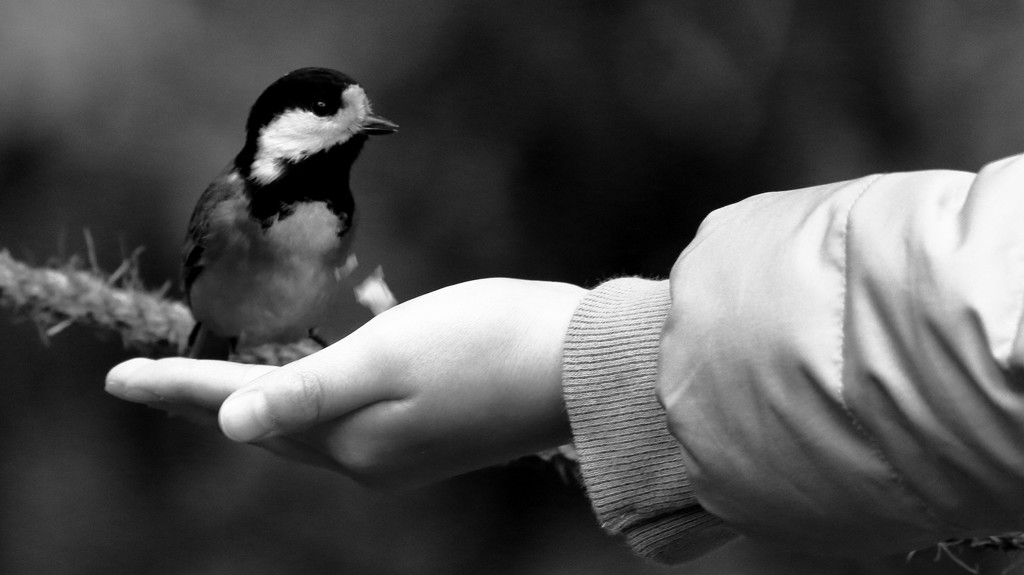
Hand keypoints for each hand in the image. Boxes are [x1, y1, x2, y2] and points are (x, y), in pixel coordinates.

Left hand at [106, 278, 585, 488]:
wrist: (577, 366)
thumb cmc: (485, 343)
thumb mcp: (389, 358)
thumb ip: (307, 392)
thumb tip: (230, 424)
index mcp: (349, 439)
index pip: (241, 408)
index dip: (178, 389)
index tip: (117, 377)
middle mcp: (366, 456)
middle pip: (266, 423)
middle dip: (205, 400)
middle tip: (149, 380)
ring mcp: (399, 450)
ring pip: (306, 421)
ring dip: (258, 395)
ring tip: (218, 379)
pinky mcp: (426, 434)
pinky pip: (348, 413)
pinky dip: (315, 388)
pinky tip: (314, 363)